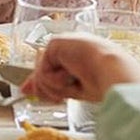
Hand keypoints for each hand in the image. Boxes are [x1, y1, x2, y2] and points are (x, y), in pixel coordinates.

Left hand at [21, 34, 139, 102]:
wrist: (114, 72)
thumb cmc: (106, 82)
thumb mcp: (72, 89)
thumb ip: (47, 86)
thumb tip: (25, 89)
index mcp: (79, 54)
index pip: (52, 68)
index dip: (44, 84)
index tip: (46, 96)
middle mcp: (69, 47)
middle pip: (43, 70)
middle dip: (46, 88)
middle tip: (61, 96)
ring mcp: (61, 43)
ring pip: (41, 73)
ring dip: (55, 87)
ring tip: (74, 83)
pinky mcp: (55, 43)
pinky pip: (43, 70)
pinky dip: (55, 80)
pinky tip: (70, 76)